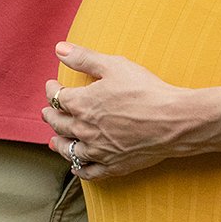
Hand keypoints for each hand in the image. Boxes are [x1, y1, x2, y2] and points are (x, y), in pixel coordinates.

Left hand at [42, 43, 210, 180]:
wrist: (173, 120)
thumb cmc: (145, 90)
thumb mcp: (114, 65)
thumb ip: (84, 58)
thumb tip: (59, 49)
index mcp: (82, 104)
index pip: (57, 98)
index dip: (51, 90)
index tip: (52, 85)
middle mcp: (85, 130)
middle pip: (59, 124)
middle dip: (51, 116)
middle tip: (47, 112)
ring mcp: (98, 151)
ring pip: (69, 150)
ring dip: (59, 144)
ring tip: (54, 141)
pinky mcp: (113, 165)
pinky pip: (89, 172)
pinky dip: (79, 169)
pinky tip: (76, 167)